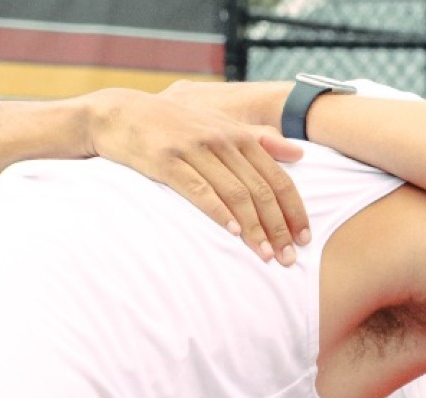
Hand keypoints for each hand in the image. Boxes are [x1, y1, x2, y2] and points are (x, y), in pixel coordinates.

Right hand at [83, 88, 308, 263]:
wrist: (120, 112)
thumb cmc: (175, 124)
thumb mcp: (220, 124)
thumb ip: (260, 139)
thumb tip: (300, 153)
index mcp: (238, 135)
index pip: (277, 177)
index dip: (294, 209)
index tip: (305, 238)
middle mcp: (221, 140)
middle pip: (260, 190)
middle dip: (278, 227)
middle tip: (289, 258)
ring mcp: (194, 150)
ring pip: (235, 193)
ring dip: (254, 228)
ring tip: (265, 255)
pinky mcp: (167, 161)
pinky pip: (199, 190)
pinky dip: (219, 212)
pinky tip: (232, 233)